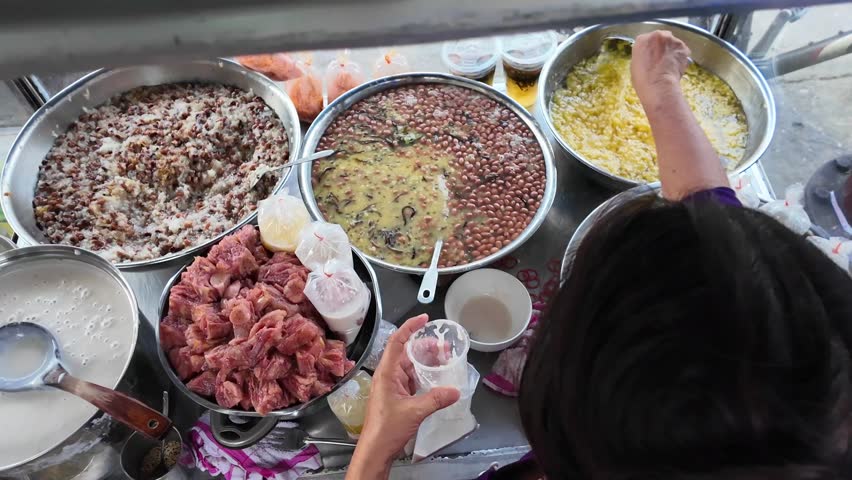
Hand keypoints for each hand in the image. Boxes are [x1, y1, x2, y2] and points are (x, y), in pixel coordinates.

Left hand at [346, 315, 459, 478]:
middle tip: (445, 345)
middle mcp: (388, 376)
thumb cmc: (386, 429)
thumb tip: (455, 391)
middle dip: (425, 346)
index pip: (397, 342)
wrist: (376, 450)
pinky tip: (437, 376)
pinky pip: (412, 379)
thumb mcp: (414, 412)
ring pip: (411, 366)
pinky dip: (425, 374)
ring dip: (426, 360)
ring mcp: (393, 386)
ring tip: (445, 357)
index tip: (425, 319)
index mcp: (387, 373)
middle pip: (407, 352)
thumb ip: (435, 399)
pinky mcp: (398, 396)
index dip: (410, 327)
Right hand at [630, 30, 690, 104]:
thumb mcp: (635, 65)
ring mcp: (671, 39)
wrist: (659, 86)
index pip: (646, 40)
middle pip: (661, 38)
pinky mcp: (683, 47)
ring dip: (672, 51)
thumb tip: (650, 57)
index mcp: (642, 40)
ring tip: (670, 65)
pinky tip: (676, 67)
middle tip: (662, 59)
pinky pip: (682, 51)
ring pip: (673, 44)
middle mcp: (657, 35)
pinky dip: (680, 57)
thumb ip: (643, 55)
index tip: (652, 56)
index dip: (650, 49)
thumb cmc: (643, 80)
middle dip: (662, 47)